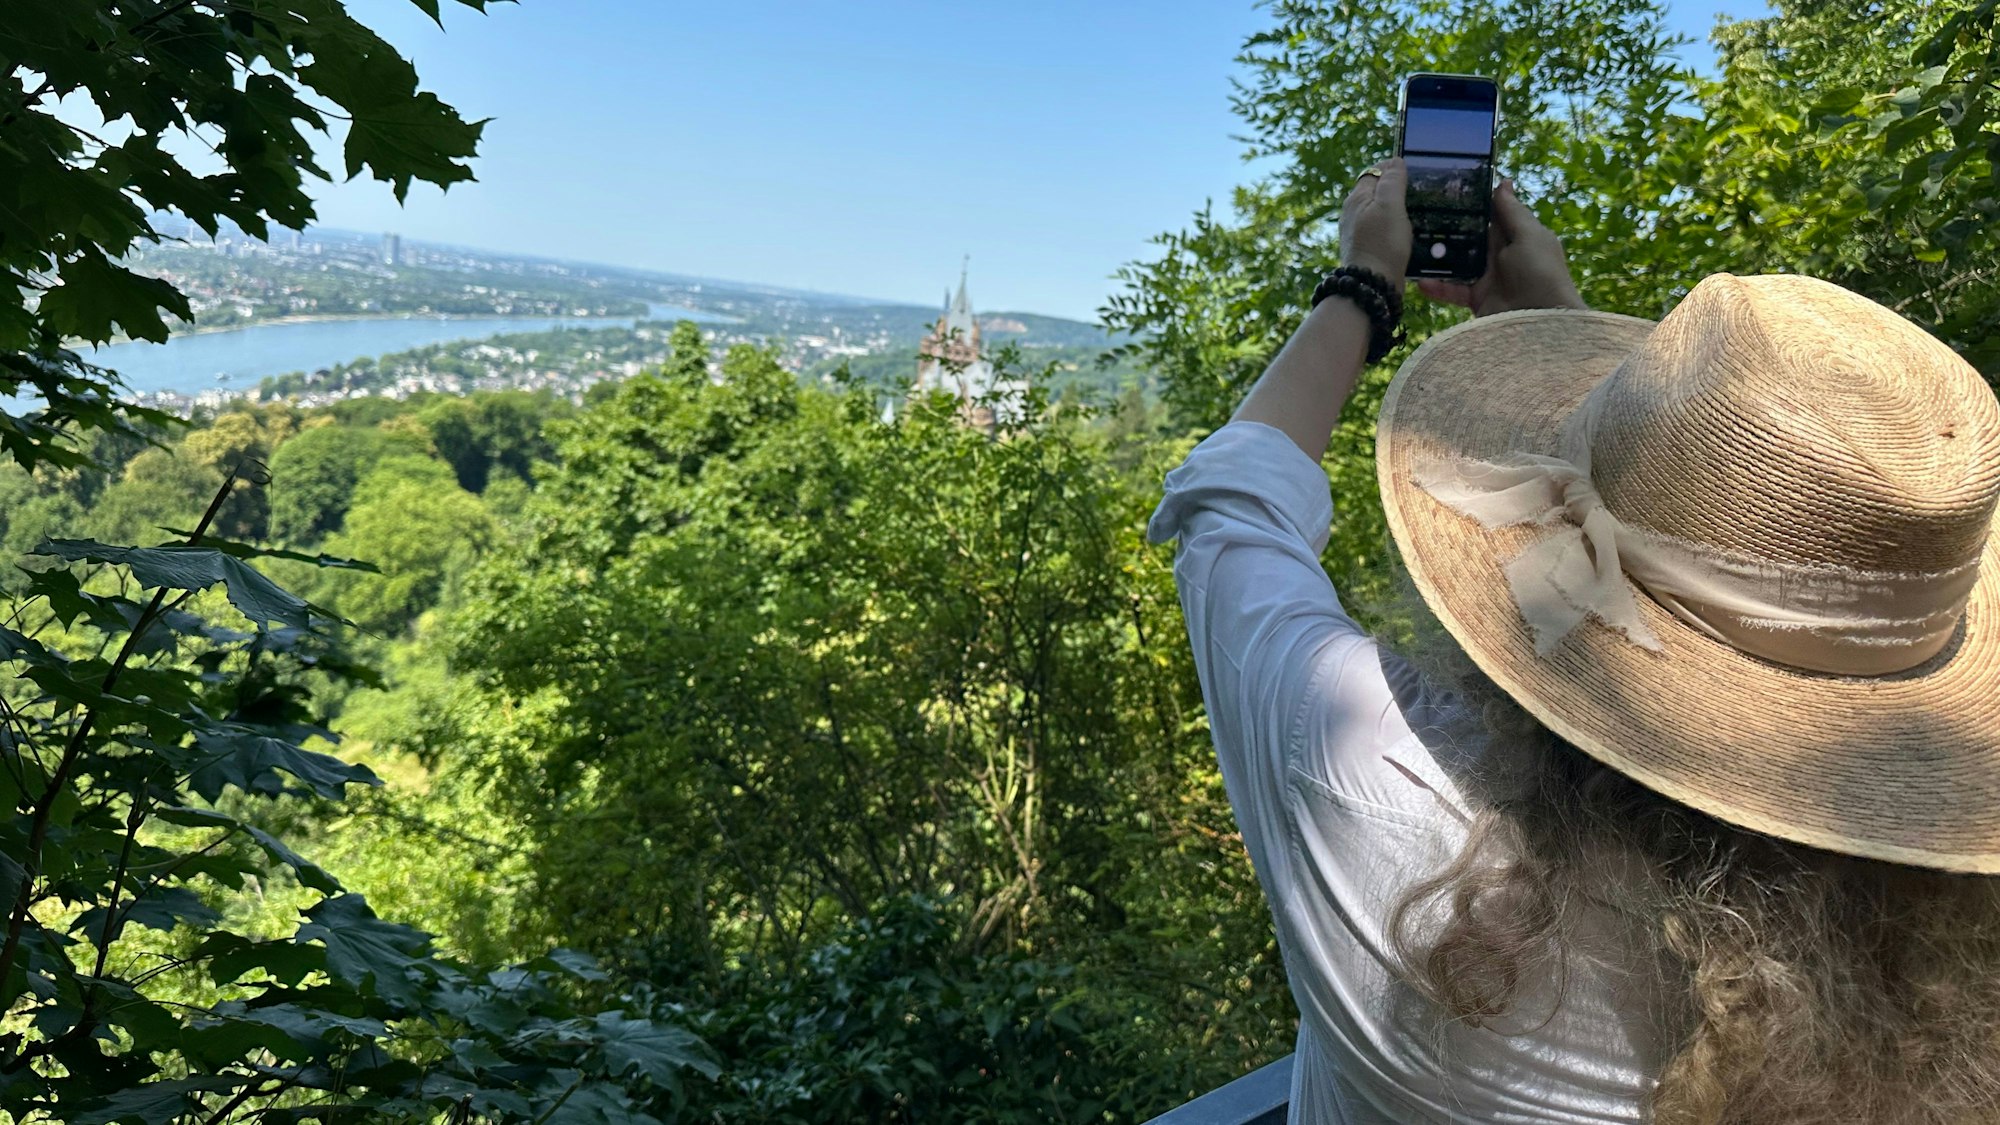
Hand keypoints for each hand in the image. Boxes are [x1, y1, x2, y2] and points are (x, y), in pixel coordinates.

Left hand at [1338, 158, 1411, 282]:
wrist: (1372, 286)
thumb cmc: (1382, 244)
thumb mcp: (1390, 206)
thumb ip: (1392, 181)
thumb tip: (1395, 161)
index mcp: (1356, 198)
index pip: (1374, 171)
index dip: (1393, 169)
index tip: (1413, 175)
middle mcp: (1353, 213)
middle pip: (1376, 192)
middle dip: (1395, 189)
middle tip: (1417, 194)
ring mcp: (1358, 232)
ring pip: (1379, 211)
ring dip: (1396, 210)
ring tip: (1415, 213)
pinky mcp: (1367, 248)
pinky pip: (1382, 229)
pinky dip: (1393, 227)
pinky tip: (1405, 234)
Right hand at [1416, 179, 1585, 315]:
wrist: (1541, 325)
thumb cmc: (1541, 273)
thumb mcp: (1529, 235)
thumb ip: (1512, 211)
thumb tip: (1503, 181)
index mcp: (1518, 235)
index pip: (1493, 214)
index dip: (1473, 202)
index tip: (1447, 188)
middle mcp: (1502, 255)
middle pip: (1471, 236)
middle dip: (1450, 226)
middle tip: (1420, 213)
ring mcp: (1489, 278)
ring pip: (1458, 261)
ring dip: (1439, 255)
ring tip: (1414, 244)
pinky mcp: (1477, 299)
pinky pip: (1452, 289)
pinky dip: (1437, 286)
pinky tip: (1420, 280)